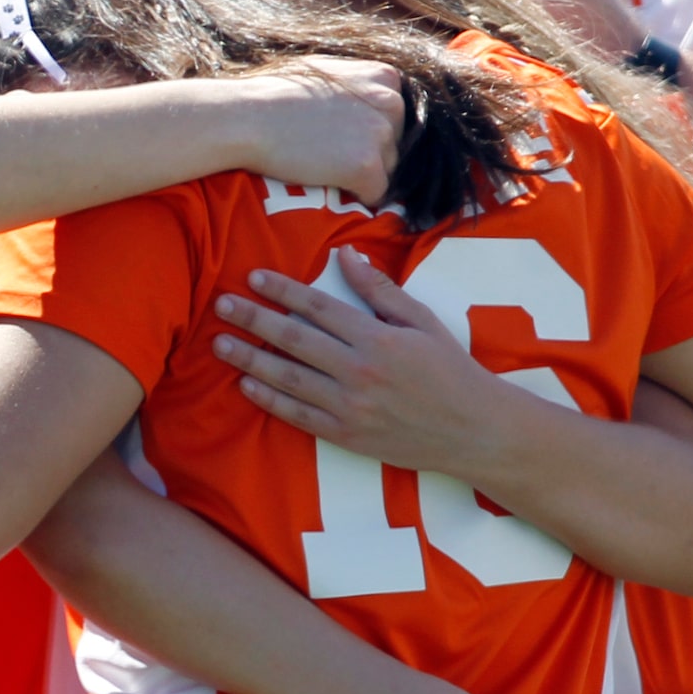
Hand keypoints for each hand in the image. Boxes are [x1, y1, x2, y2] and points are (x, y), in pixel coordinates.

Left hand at [214, 251, 529, 474]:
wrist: (473, 430)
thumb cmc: (451, 370)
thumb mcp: (422, 322)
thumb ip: (380, 291)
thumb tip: (346, 257)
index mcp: (377, 338)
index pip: (318, 307)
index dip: (283, 290)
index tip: (254, 277)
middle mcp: (358, 371)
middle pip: (293, 339)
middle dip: (253, 320)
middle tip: (222, 305)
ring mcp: (349, 406)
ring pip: (287, 378)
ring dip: (249, 359)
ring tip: (219, 344)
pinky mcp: (345, 436)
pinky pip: (297, 416)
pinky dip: (269, 399)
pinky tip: (246, 384)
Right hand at [222, 58, 401, 205]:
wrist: (247, 117)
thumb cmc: (276, 94)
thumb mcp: (328, 70)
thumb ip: (361, 83)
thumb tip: (380, 97)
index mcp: (384, 78)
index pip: (395, 116)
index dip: (368, 129)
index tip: (340, 133)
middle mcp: (390, 103)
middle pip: (395, 144)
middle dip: (368, 153)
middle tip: (328, 152)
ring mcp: (380, 135)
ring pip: (387, 169)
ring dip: (360, 174)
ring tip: (323, 165)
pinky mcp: (367, 167)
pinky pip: (375, 194)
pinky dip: (356, 196)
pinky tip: (328, 182)